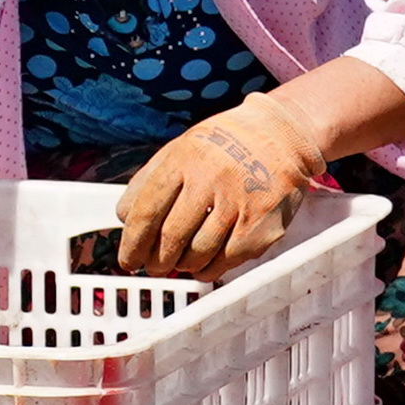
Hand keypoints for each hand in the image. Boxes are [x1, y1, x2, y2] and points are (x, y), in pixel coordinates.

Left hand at [114, 92, 323, 281]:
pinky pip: (228, 261)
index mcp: (186, 158)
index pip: (148, 209)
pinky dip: (209, 270)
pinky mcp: (264, 225)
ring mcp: (241, 203)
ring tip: (178, 264)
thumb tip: (123, 218)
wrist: (282, 134)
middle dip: (156, 261)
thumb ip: (149, 180)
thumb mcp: (181, 148)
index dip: (132, 242)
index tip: (127, 259)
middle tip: (152, 267)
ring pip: (199, 253)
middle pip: (172, 236)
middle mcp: (213, 178)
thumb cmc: (224, 144)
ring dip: (182, 266)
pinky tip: (203, 265)